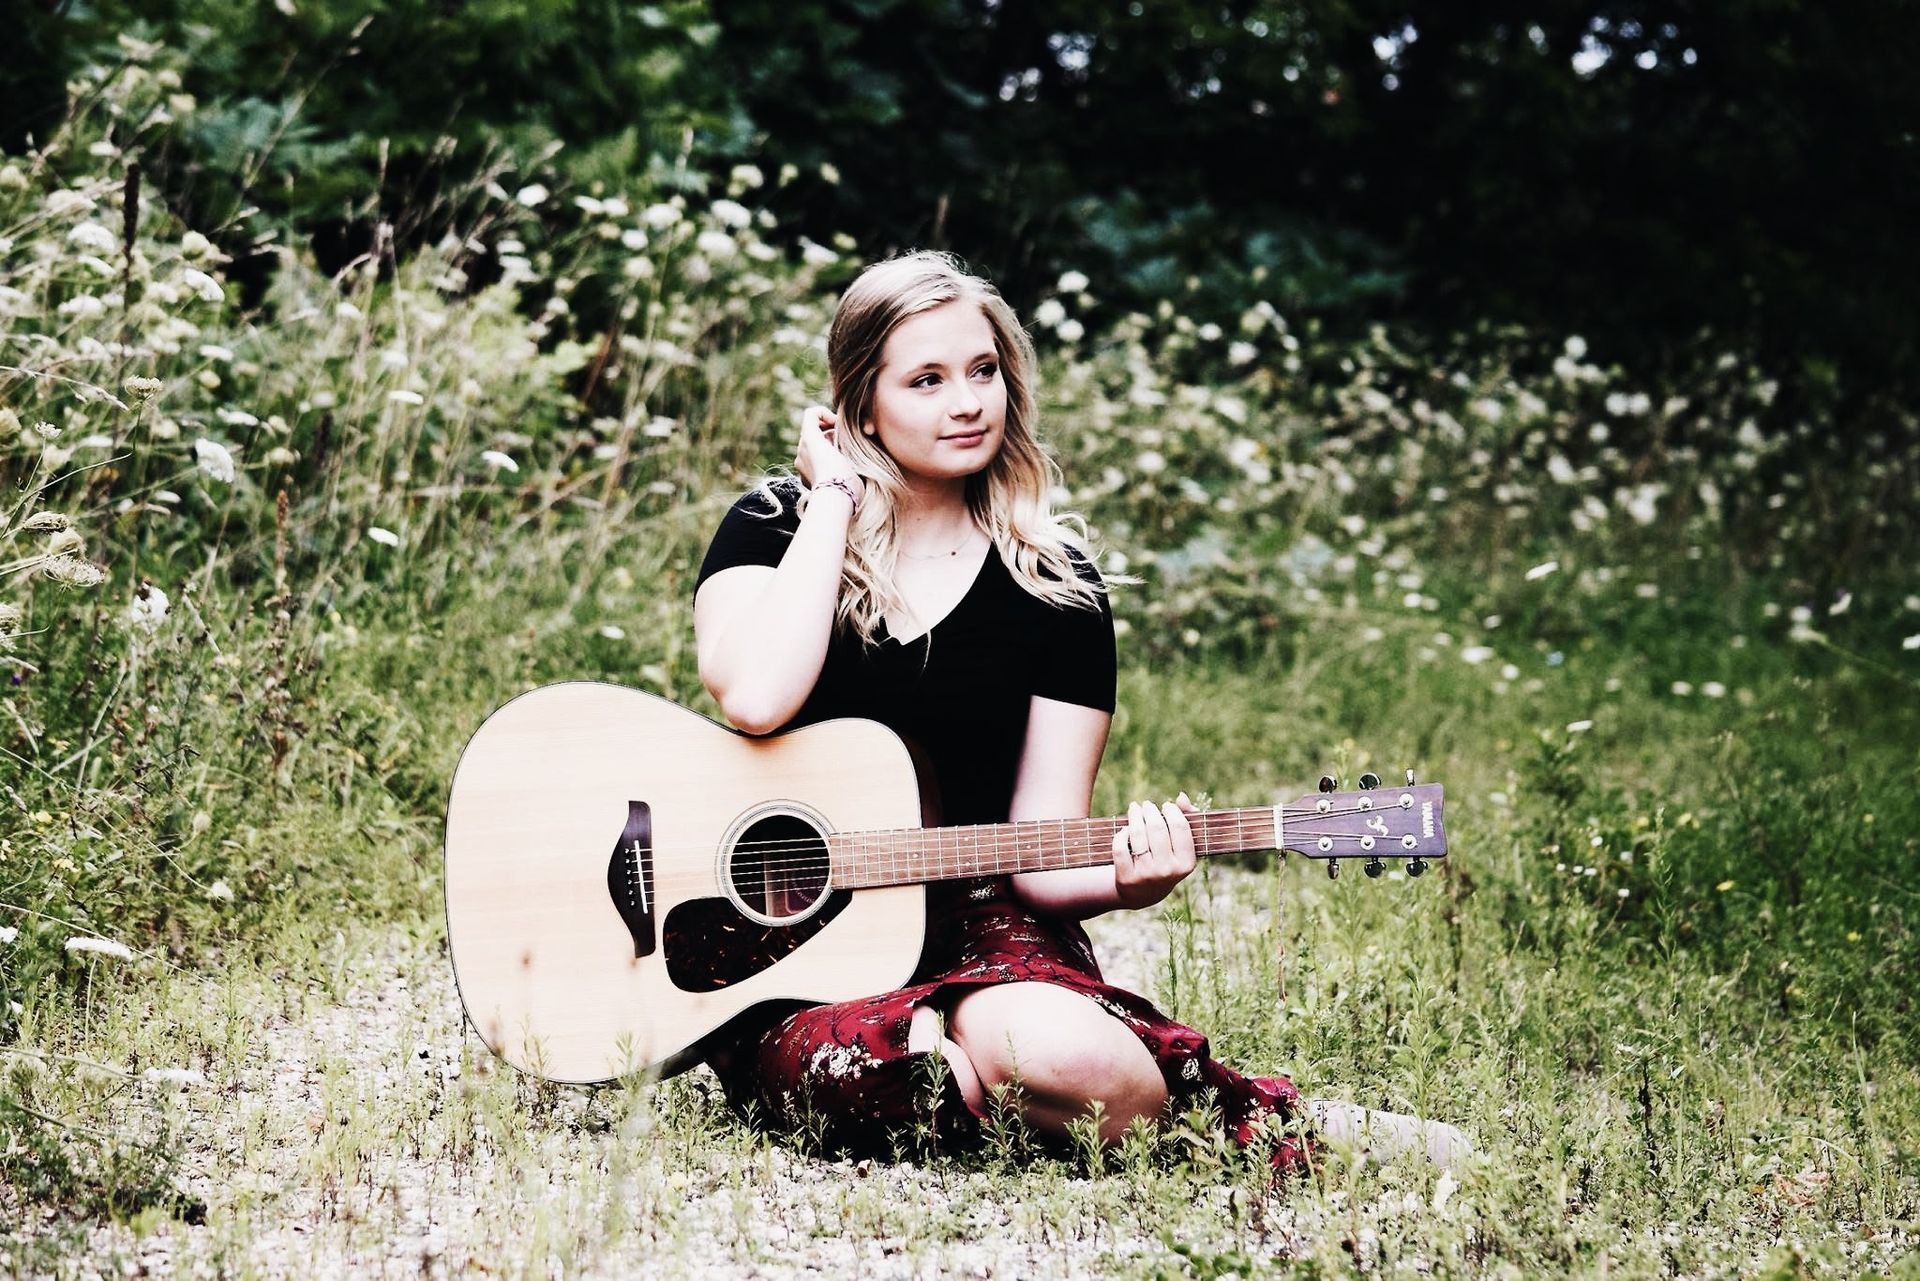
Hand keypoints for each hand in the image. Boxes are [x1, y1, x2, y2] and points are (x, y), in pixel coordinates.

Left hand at [794, 404, 863, 494]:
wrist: (835, 502)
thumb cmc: (844, 474)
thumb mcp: (848, 448)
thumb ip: (843, 435)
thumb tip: (843, 431)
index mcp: (809, 439)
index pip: (812, 414)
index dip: (827, 415)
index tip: (840, 426)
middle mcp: (801, 451)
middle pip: (813, 432)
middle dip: (829, 433)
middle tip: (845, 443)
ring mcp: (801, 467)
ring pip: (813, 449)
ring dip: (827, 449)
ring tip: (843, 458)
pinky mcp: (805, 480)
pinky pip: (813, 464)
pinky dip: (823, 463)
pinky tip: (837, 472)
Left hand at [1113, 791, 1199, 909]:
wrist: (1143, 894)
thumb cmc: (1166, 862)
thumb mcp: (1181, 848)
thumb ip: (1188, 819)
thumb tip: (1181, 796)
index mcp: (1186, 864)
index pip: (1180, 827)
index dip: (1172, 811)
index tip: (1166, 806)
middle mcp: (1167, 871)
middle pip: (1157, 828)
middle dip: (1150, 811)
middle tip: (1147, 805)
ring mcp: (1146, 875)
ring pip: (1137, 835)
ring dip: (1135, 816)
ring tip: (1135, 809)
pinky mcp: (1126, 878)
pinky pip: (1120, 847)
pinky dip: (1121, 834)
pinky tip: (1125, 829)